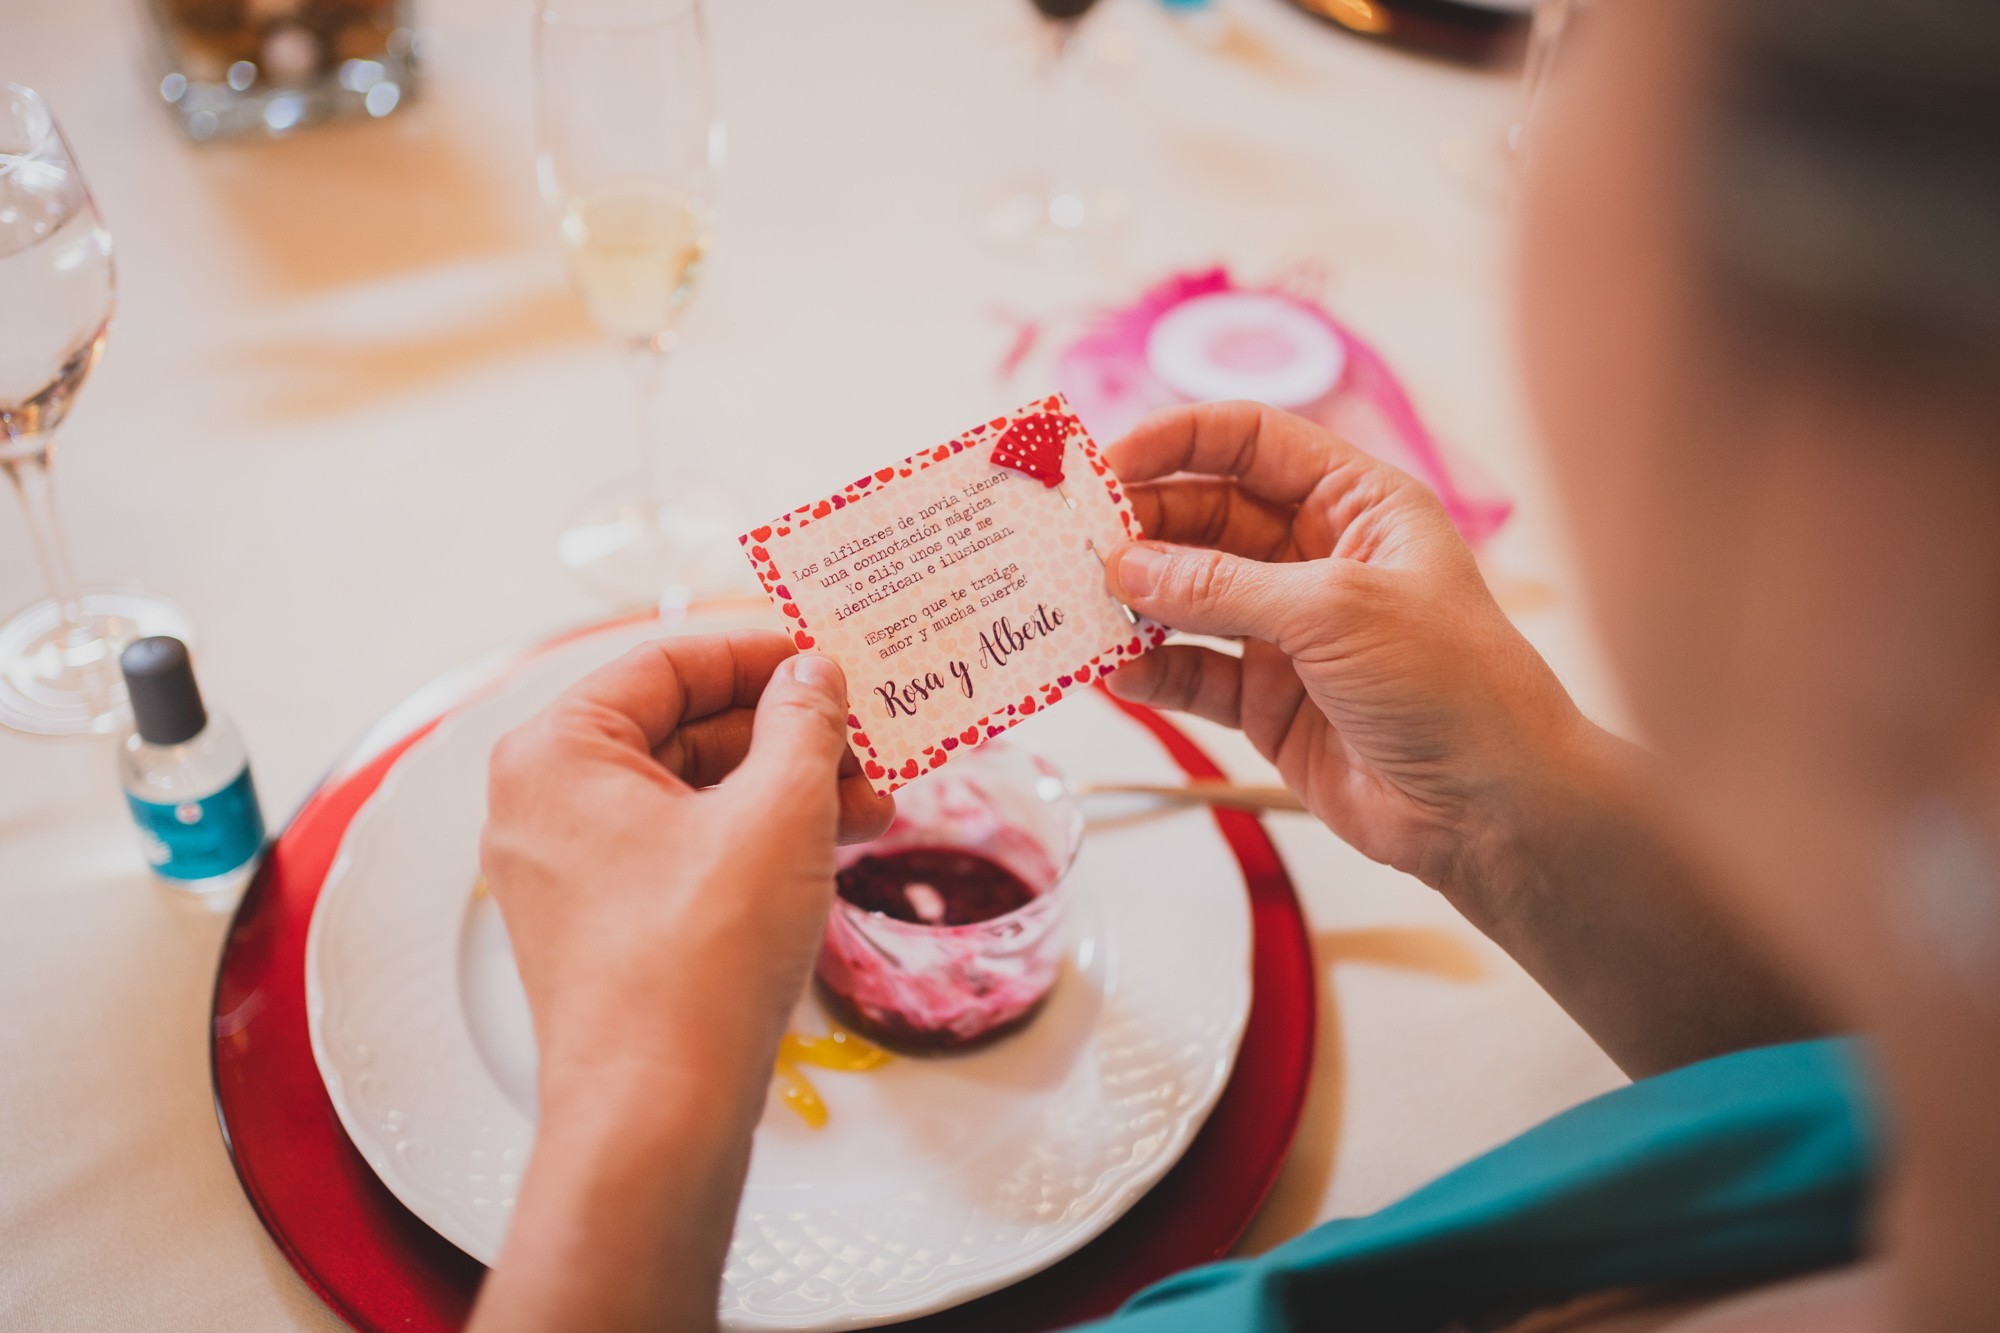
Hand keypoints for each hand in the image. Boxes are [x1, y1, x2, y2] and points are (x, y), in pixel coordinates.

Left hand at [473, 632, 892, 1332]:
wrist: (656, 1115)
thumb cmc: (700, 955)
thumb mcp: (776, 812)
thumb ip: (802, 721)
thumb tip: (814, 672)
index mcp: (557, 751)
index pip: (667, 661)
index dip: (761, 651)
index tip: (832, 657)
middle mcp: (544, 802)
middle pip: (681, 727)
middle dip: (787, 732)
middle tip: (870, 738)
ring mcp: (567, 869)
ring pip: (690, 793)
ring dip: (784, 789)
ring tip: (875, 804)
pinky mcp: (600, 925)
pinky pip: (682, 849)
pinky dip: (753, 840)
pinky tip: (834, 846)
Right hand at [1101, 401, 1585, 893]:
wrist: (1493, 808)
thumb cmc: (1451, 683)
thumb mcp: (1335, 610)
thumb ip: (1222, 586)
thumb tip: (1126, 567)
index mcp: (1355, 503)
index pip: (1251, 441)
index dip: (1177, 440)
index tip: (1105, 462)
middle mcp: (1317, 557)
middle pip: (1206, 515)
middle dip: (1141, 526)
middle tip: (1073, 545)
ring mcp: (1290, 632)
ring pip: (1189, 596)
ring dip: (1134, 600)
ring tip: (1075, 606)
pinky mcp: (1269, 702)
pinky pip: (1193, 673)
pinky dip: (1151, 671)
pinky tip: (1113, 672)